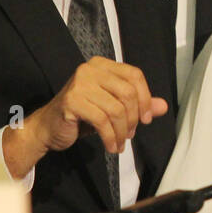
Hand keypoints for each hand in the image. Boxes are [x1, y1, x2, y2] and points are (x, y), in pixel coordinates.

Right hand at [4, 57, 167, 176]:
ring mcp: (79, 84)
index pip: (134, 75)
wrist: (48, 129)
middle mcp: (90, 69)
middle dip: (133, 118)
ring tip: (120, 142)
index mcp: (102, 65)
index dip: (145, 97)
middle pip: (128, 92)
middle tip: (130, 134)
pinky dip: (111, 137)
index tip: (146, 118)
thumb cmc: (82, 116)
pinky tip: (112, 146)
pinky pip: (102, 121)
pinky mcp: (71, 101)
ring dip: (122, 131)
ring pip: (116, 109)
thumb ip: (137, 105)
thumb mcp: (113, 109)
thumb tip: (163, 106)